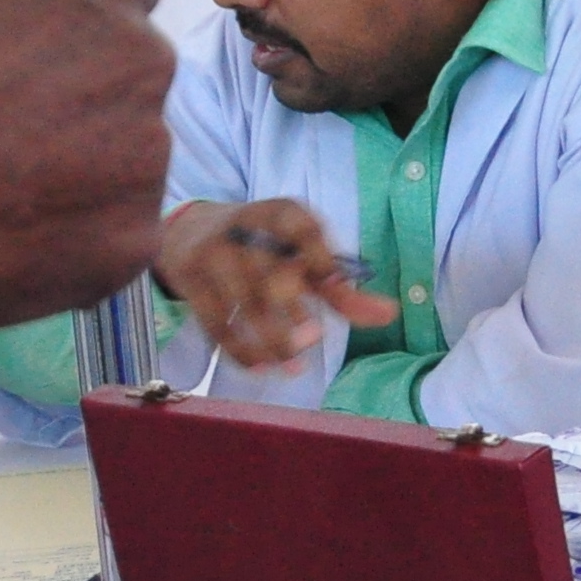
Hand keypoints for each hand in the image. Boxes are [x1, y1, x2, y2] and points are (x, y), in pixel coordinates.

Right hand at [0, 0, 174, 337]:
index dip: (72, 15)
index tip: (32, 44)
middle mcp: (141, 52)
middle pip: (125, 71)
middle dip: (73, 94)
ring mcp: (146, 149)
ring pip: (121, 155)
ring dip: (73, 169)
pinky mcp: (133, 237)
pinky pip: (108, 231)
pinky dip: (66, 240)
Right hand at [152, 197, 397, 370]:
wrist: (190, 233)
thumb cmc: (262, 252)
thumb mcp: (299, 259)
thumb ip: (340, 289)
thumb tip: (389, 314)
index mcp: (279, 213)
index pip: (300, 225)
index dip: (318, 254)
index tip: (332, 284)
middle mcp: (243, 228)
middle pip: (272, 270)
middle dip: (294, 309)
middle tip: (315, 338)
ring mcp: (213, 253)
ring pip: (245, 303)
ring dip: (272, 339)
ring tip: (295, 365)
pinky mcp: (190, 280)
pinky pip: (215, 322)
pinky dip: (240, 349)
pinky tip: (261, 368)